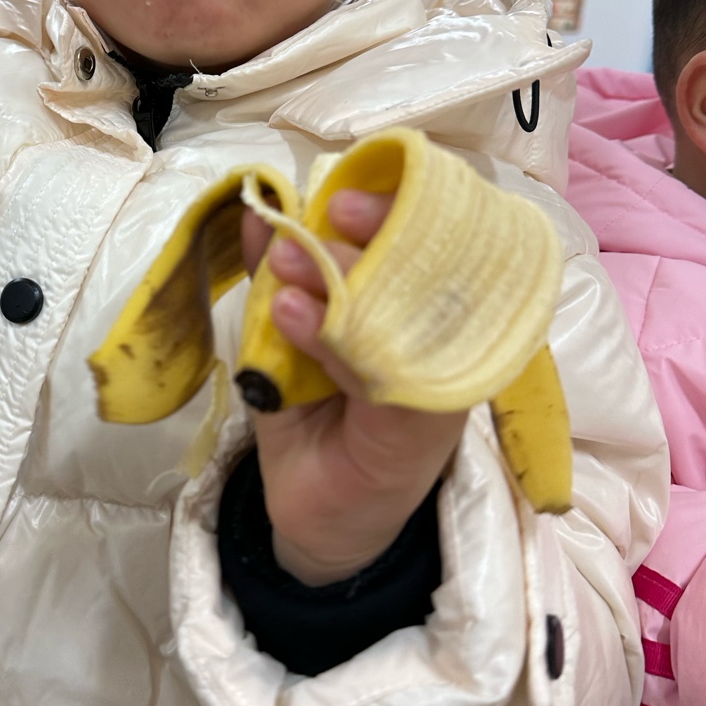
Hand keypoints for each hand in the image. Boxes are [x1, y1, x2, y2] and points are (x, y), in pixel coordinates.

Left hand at [241, 190, 466, 585]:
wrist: (315, 516)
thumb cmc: (313, 416)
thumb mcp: (284, 334)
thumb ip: (278, 275)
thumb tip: (259, 206)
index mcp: (420, 302)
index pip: (430, 232)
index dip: (394, 200)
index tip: (336, 190)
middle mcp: (446, 335)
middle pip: (439, 259)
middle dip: (374, 228)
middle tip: (316, 218)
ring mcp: (442, 379)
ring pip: (419, 308)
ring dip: (348, 275)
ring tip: (288, 263)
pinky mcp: (426, 425)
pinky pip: (393, 371)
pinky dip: (338, 337)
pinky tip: (293, 316)